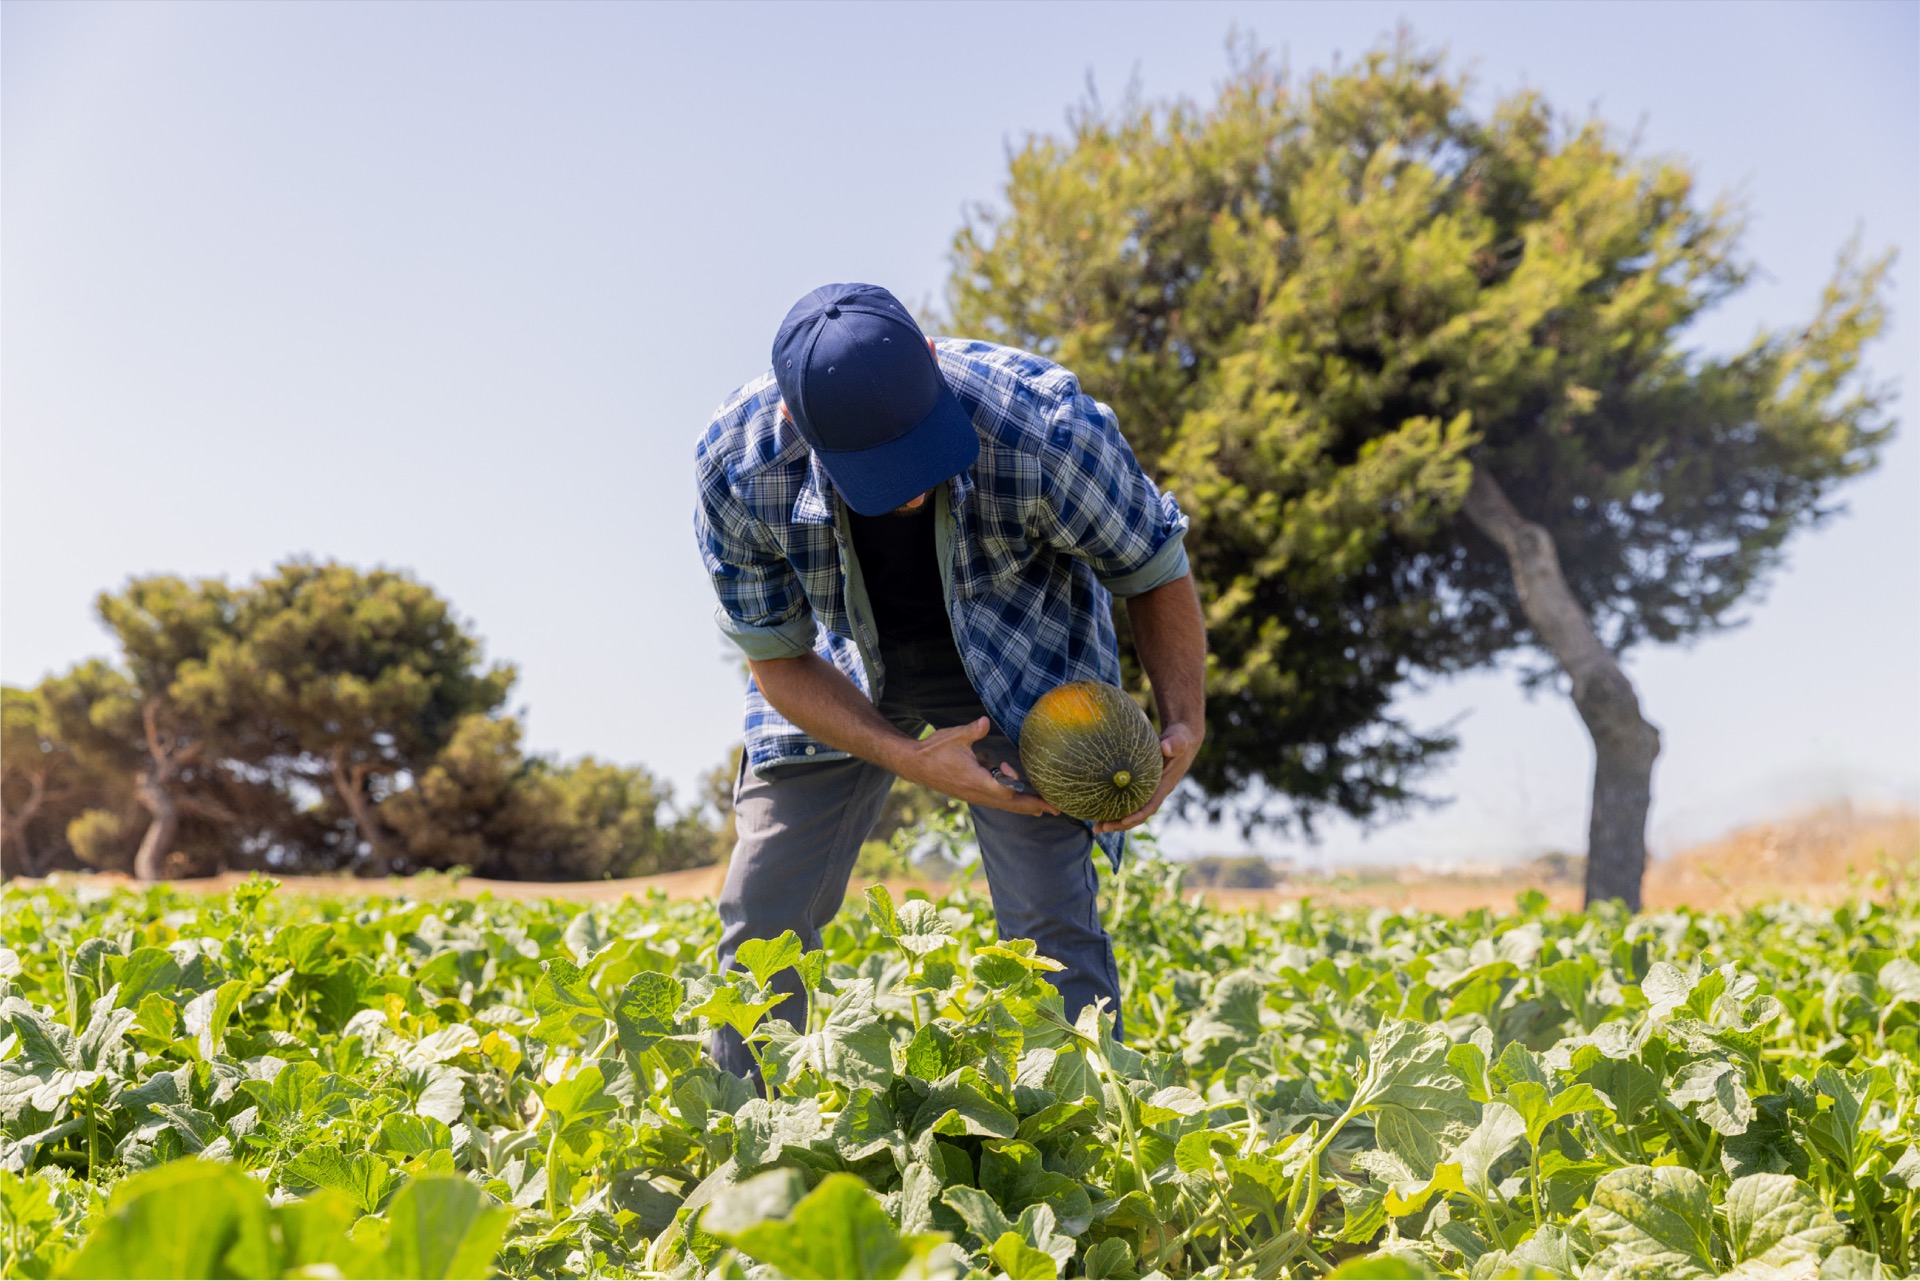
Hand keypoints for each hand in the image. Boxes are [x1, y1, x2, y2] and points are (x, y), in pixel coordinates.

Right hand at [897, 717, 1061, 816]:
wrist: (914, 765)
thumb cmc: (935, 750)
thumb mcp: (955, 736)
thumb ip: (973, 731)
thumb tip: (985, 721)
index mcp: (976, 780)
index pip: (1006, 792)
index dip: (1023, 791)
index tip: (1030, 783)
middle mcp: (977, 793)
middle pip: (1011, 804)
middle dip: (1034, 806)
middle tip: (1056, 809)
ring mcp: (974, 795)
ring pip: (1004, 805)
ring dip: (1024, 806)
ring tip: (1043, 808)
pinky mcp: (971, 794)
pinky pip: (996, 801)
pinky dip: (1011, 801)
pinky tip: (1018, 798)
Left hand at [1094, 722, 1201, 833]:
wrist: (1180, 739)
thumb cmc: (1179, 739)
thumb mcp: (1179, 740)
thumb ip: (1174, 744)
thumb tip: (1166, 747)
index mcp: (1164, 786)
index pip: (1150, 807)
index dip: (1137, 816)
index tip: (1122, 822)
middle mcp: (1155, 793)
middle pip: (1137, 815)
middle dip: (1119, 824)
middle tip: (1099, 828)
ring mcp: (1148, 791)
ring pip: (1130, 810)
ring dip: (1113, 819)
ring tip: (1094, 826)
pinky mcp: (1141, 786)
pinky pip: (1126, 799)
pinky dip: (1113, 804)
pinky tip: (1096, 806)